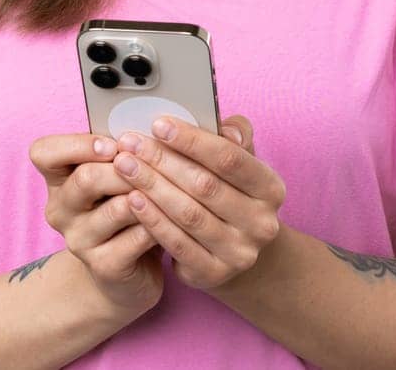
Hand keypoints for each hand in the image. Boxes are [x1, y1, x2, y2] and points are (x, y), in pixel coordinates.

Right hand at [29, 132, 163, 317]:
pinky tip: (176, 216)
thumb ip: (127, 150)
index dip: (77, 144)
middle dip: (127, 166)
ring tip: (173, 186)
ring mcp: (79, 241)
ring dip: (150, 193)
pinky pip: (137, 237)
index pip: (44, 152)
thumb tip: (161, 122)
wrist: (128, 272)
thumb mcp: (120, 177)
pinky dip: (160, 222)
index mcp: (59, 180)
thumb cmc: (129, 210)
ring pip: (117, 208)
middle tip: (154, 162)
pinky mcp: (104, 266)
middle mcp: (61, 210)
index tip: (113, 143)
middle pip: (85, 177)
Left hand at [109, 115, 286, 292]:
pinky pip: (176, 243)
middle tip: (129, 142)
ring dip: (151, 186)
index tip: (158, 123)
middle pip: (205, 185)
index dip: (192, 140)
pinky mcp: (213, 273)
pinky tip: (131, 199)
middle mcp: (261, 223)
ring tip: (124, 165)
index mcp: (271, 188)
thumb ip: (234, 136)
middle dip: (162, 160)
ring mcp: (239, 252)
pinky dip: (152, 218)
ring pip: (188, 214)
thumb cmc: (229, 193)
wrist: (235, 250)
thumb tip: (225, 128)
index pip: (230, 158)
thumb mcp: (239, 163)